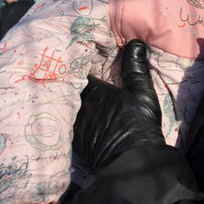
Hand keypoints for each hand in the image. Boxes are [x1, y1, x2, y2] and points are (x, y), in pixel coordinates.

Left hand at [72, 40, 162, 172]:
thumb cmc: (139, 123)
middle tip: (66, 71)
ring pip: (62, 104)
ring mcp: (73, 123)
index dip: (76, 63)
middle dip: (66, 79)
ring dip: (62, 97)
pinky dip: (62, 116)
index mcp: (94, 90)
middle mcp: (78, 104)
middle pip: (66, 87)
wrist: (130, 161)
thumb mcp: (142, 92)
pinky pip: (62, 123)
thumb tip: (136, 42)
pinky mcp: (72, 140)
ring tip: (61, 90)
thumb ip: (136, 66)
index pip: (77, 70)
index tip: (76, 56)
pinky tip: (64, 113)